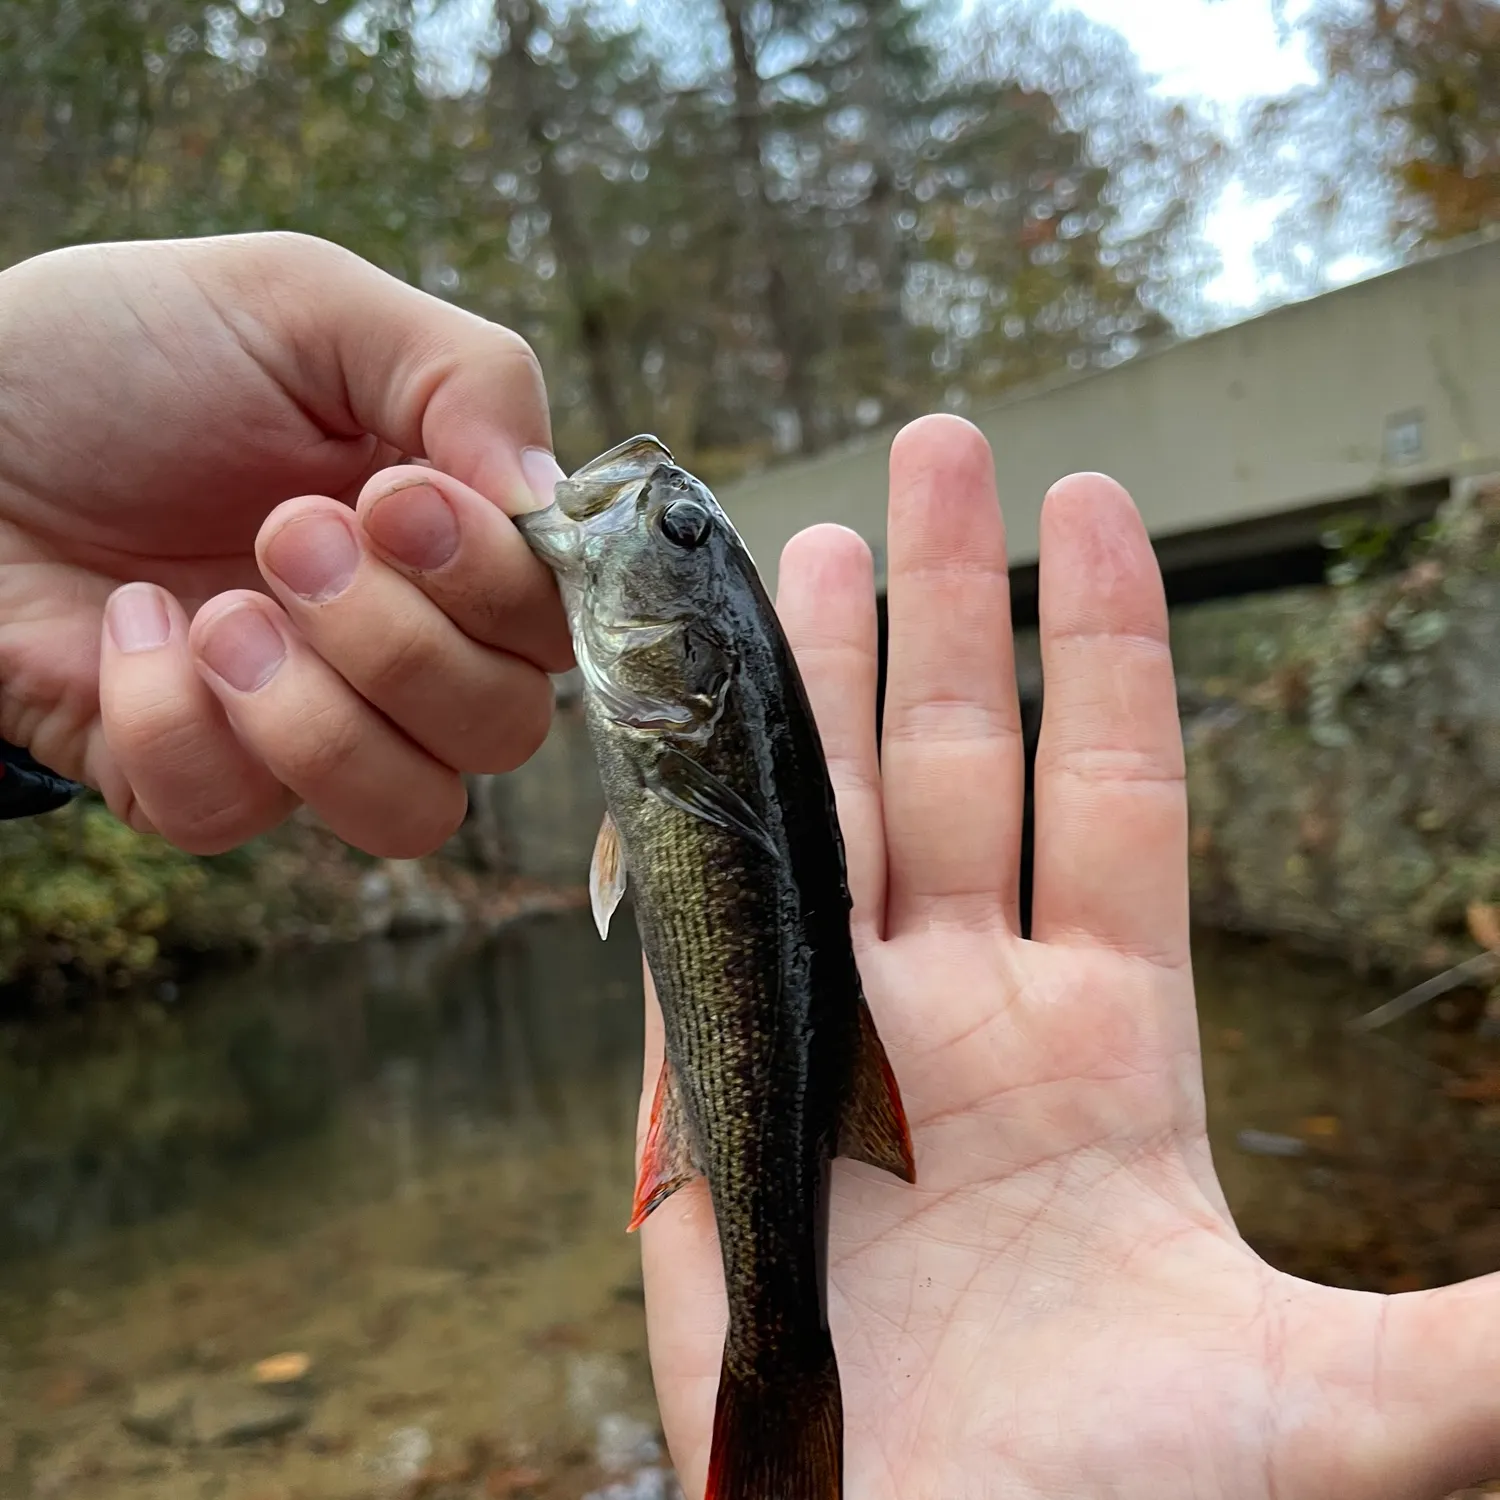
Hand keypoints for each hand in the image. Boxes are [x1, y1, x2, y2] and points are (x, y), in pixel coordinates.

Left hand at [0, 233, 571, 854]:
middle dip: (401, 642)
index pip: (558, 627)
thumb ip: (465, 373)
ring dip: (320, 715)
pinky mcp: (193, 780)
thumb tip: (551, 500)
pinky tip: (129, 625)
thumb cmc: (128, 355)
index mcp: (447, 545)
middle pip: (507, 729)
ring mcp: (304, 726)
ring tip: (219, 611)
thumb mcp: (303, 305)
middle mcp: (400, 650)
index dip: (502, 590)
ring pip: (414, 813)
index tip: (397, 498)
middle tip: (285, 535)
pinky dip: (176, 721)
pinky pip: (238, 818)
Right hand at [639, 414, 1499, 1498]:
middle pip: (951, 761)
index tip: (1095, 503)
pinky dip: (680, 826)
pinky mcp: (714, 1106)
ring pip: (817, 813)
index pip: (1110, 792)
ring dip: (808, 676)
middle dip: (943, 600)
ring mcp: (829, 1047)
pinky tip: (672, 723)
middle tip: (941, 442)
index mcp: (1103, 1047)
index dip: (1106, 646)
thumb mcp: (1352, 1415)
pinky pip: (693, 933)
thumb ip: (1490, 1325)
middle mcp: (961, 1018)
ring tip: (811, 537)